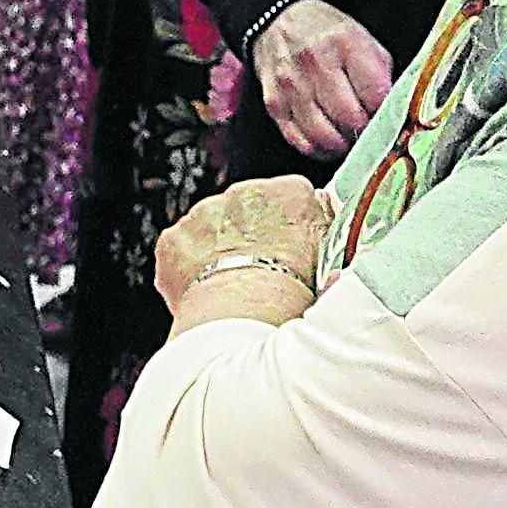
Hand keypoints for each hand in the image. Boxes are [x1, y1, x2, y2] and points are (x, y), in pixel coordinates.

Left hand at [154, 176, 334, 317]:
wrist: (245, 315)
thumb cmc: (297, 292)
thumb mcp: (333, 257)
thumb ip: (327, 225)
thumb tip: (323, 205)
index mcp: (290, 192)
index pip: (291, 197)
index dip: (289, 226)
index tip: (290, 249)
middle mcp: (244, 192)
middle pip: (247, 209)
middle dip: (251, 234)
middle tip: (260, 271)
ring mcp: (203, 213)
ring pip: (211, 227)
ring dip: (218, 249)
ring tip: (233, 287)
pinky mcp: (173, 238)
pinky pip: (182, 249)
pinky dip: (189, 268)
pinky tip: (206, 292)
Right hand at [245, 0, 398, 159]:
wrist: (280, 20)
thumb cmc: (329, 35)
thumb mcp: (365, 42)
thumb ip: (382, 77)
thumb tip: (392, 115)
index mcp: (346, 44)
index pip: (376, 95)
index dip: (385, 113)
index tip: (385, 115)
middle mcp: (316, 64)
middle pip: (350, 119)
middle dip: (365, 131)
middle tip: (368, 129)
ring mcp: (291, 86)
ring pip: (324, 137)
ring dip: (343, 144)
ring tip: (349, 136)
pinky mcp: (274, 104)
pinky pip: (300, 141)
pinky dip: (319, 149)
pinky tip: (328, 140)